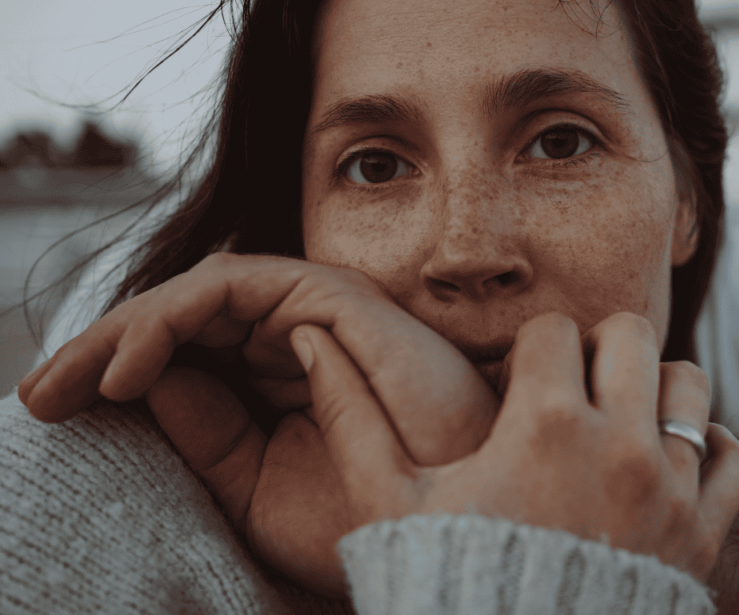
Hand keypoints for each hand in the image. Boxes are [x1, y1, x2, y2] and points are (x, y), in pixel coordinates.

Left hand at [18, 252, 497, 464]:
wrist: (443, 519)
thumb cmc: (366, 507)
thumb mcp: (256, 484)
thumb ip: (206, 433)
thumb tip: (144, 386)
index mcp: (278, 374)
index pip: (181, 354)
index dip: (111, 374)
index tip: (52, 411)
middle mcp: (290, 332)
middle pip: (176, 319)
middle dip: (98, 351)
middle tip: (37, 396)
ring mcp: (309, 308)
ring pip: (191, 295)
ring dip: (121, 332)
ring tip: (69, 385)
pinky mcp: (324, 295)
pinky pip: (226, 288)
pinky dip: (169, 319)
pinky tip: (127, 372)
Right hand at [293, 312, 738, 580]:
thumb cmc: (446, 585)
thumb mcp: (390, 503)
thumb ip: (353, 415)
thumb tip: (310, 339)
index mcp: (541, 423)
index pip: (553, 329)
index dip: (531, 349)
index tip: (519, 382)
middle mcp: (616, 444)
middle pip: (631, 334)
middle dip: (598, 349)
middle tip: (573, 389)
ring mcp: (667, 488)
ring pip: (689, 384)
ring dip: (654, 389)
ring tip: (616, 422)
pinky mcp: (702, 533)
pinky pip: (733, 455)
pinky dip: (707, 448)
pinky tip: (664, 463)